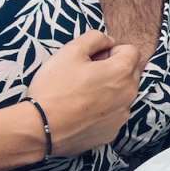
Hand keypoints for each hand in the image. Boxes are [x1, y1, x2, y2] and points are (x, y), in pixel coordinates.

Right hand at [25, 30, 141, 156]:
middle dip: (113, 69)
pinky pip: (114, 114)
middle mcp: (130, 94)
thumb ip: (95, 38)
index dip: (111, 50)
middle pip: (130, 72)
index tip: (93, 59)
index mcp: (122, 72)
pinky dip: (104, 110)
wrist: (38, 128)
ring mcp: (123, 115)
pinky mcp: (113, 132)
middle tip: (86, 75)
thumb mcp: (70, 51)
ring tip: (83, 94)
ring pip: (123, 93)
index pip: (131, 51)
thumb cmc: (54, 88)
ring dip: (110, 90)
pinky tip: (83, 112)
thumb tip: (108, 41)